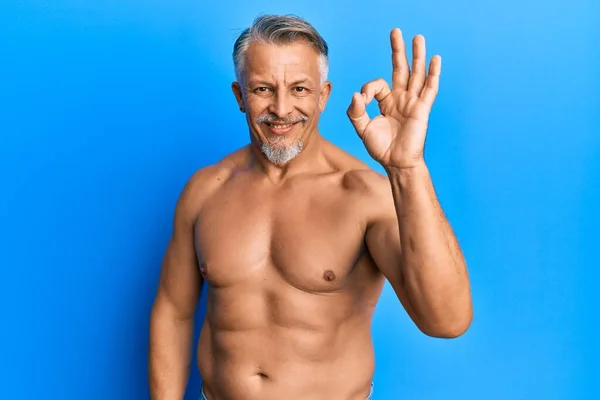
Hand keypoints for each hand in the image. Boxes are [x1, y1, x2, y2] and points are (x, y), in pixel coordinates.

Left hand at [347, 28, 440, 169]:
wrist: (396, 163)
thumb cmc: (381, 148)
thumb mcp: (362, 128)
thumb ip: (356, 111)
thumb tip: (356, 94)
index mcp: (387, 101)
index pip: (378, 84)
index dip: (367, 89)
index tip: (361, 100)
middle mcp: (401, 99)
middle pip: (400, 69)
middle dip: (398, 50)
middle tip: (396, 31)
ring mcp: (412, 102)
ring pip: (416, 74)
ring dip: (417, 56)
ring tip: (418, 38)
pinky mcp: (422, 109)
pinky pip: (429, 89)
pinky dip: (433, 74)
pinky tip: (436, 59)